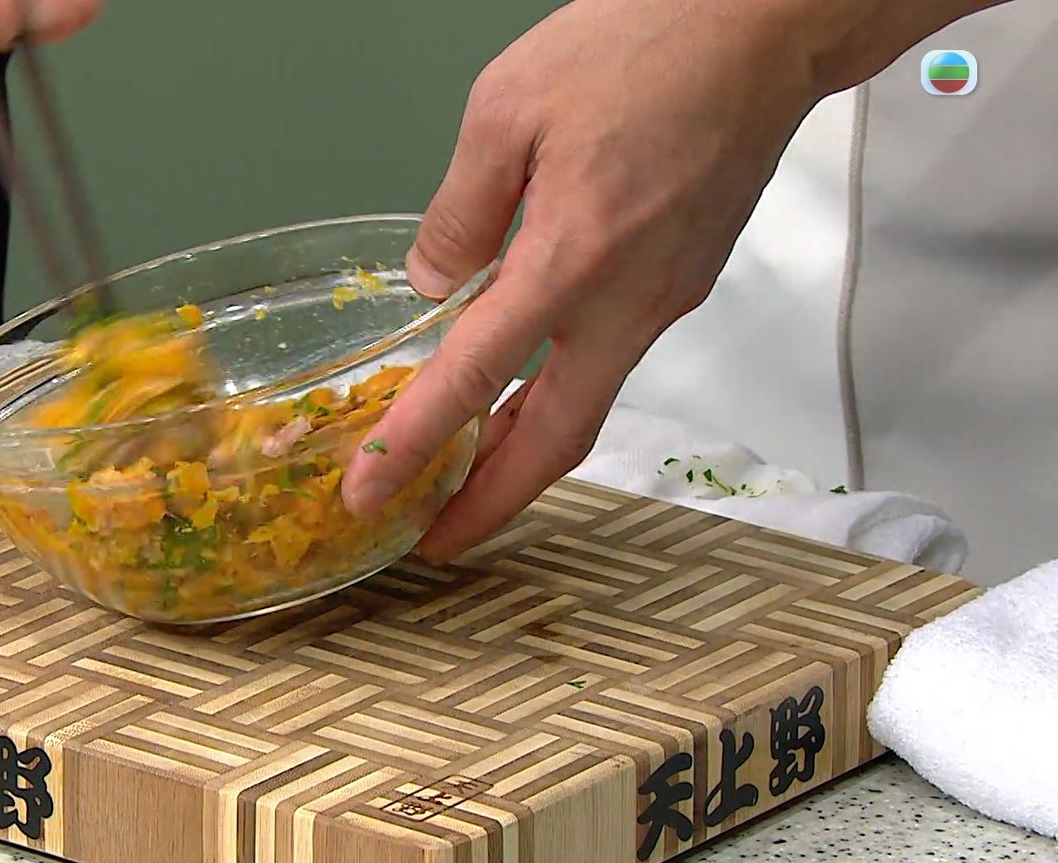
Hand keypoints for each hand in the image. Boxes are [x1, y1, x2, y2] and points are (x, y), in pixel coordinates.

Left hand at [341, 0, 872, 563]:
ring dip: (525, 452)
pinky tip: (523, 387)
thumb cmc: (646, 43)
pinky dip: (561, 392)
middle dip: (493, 503)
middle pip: (558, 439)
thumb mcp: (508, 105)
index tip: (370, 491)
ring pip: (589, 404)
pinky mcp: (684, 278)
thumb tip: (434, 280)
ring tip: (466, 475)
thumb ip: (461, 208)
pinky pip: (612, 357)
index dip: (415, 442)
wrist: (763, 26)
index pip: (476, 375)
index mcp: (573, 256)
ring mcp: (665, 295)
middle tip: (436, 539)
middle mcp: (628, 297)